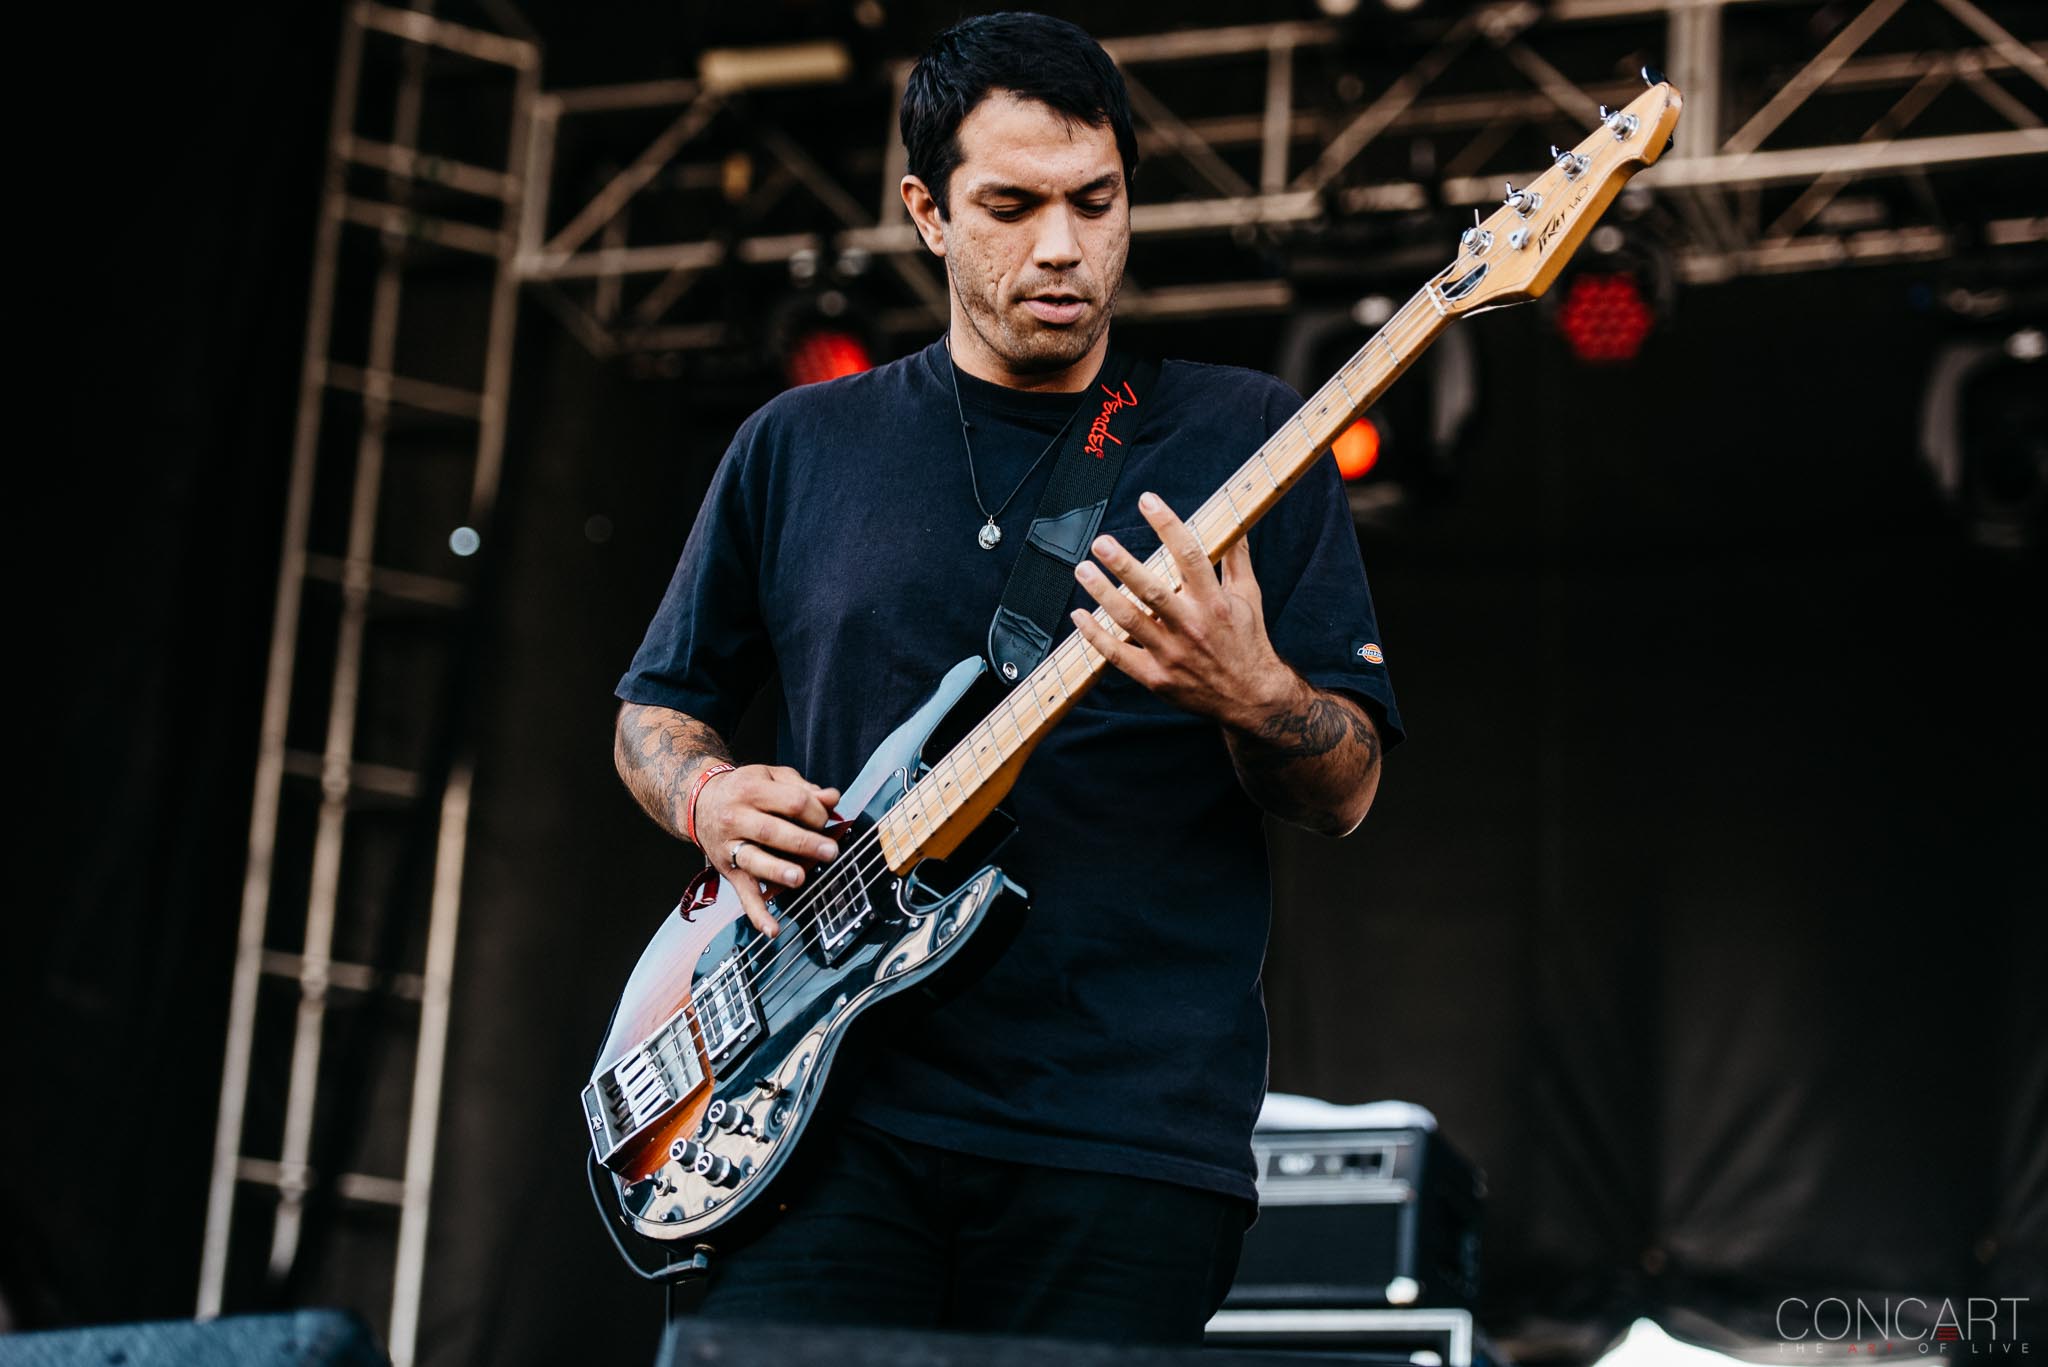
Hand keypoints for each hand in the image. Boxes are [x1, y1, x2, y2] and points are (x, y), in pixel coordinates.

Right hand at [692, 764, 842, 938]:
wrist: (700, 802)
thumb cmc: (744, 789)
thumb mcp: (771, 777)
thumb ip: (802, 788)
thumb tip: (833, 798)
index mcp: (752, 790)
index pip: (792, 802)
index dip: (816, 811)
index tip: (826, 819)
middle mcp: (737, 817)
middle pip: (773, 831)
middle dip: (804, 842)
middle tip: (829, 851)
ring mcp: (731, 846)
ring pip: (755, 860)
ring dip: (778, 871)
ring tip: (799, 878)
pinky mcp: (729, 870)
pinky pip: (743, 894)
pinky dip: (757, 913)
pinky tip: (771, 928)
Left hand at [1068, 491, 1298, 728]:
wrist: (1250, 698)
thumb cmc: (1247, 641)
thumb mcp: (1249, 597)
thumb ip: (1236, 558)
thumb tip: (1234, 522)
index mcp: (1215, 602)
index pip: (1190, 555)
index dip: (1168, 525)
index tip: (1148, 501)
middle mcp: (1191, 626)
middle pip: (1152, 590)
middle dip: (1123, 565)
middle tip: (1101, 542)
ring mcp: (1171, 654)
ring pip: (1129, 620)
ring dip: (1102, 594)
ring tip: (1083, 570)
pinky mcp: (1155, 677)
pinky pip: (1118, 655)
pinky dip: (1095, 636)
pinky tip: (1079, 616)